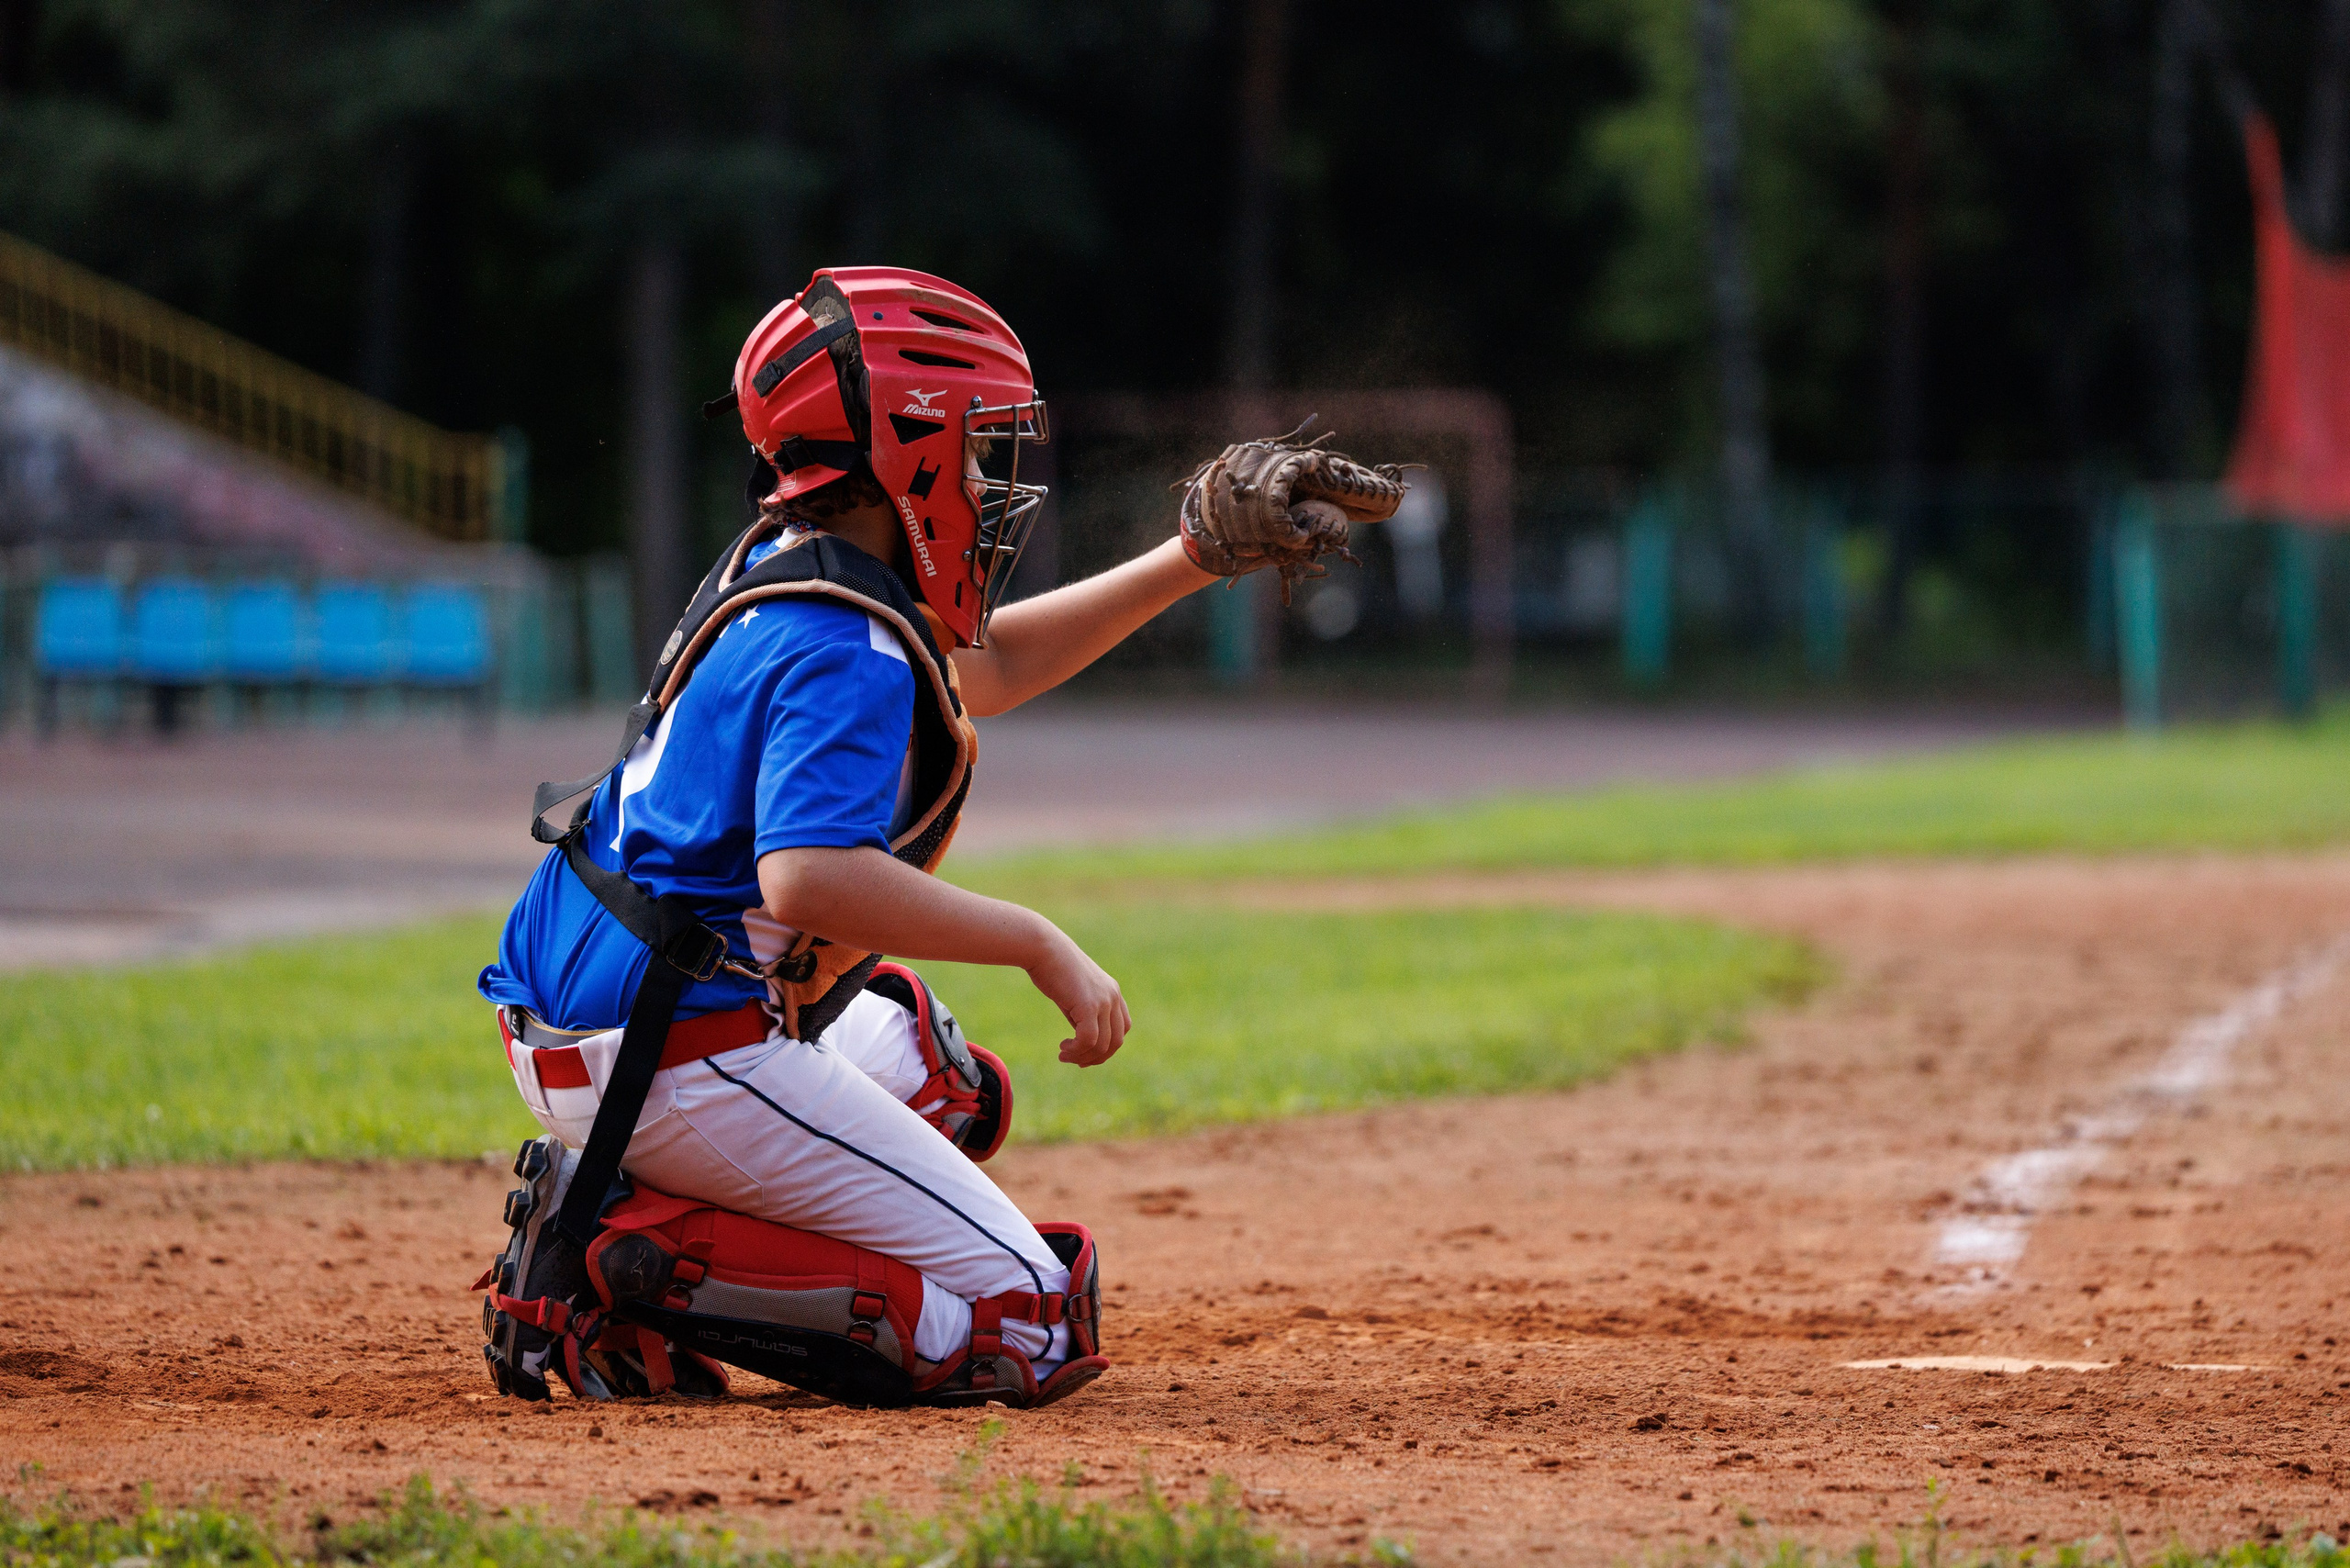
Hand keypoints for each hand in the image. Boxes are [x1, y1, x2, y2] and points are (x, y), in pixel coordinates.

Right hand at [1026, 927, 1130, 1065]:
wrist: (1043, 948)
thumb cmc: (1052, 968)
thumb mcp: (1074, 993)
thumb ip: (1084, 1013)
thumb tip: (1083, 1041)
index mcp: (1112, 991)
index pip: (1123, 1029)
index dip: (1107, 1046)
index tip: (1085, 1052)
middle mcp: (1112, 996)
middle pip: (1116, 1041)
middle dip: (1097, 1057)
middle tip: (1075, 1061)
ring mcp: (1103, 1001)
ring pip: (1102, 1044)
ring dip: (1083, 1056)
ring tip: (1064, 1054)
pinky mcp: (1089, 1005)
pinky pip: (1089, 1040)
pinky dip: (1077, 1050)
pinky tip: (1063, 1047)